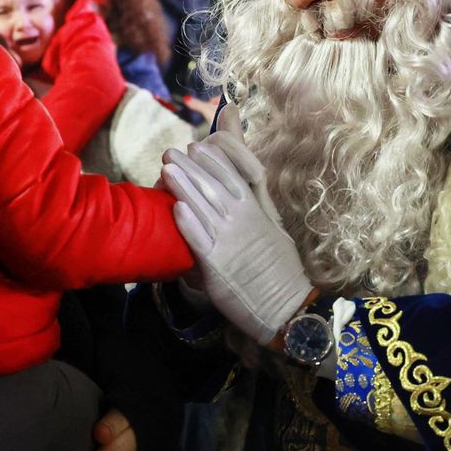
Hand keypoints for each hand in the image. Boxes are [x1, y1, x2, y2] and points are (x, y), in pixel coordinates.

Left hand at [160, 132, 311, 344]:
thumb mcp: (273, 226)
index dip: (212, 159)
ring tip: (165, 170)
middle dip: (190, 166)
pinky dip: (187, 223)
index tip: (196, 146)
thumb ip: (258, 201)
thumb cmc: (279, 266)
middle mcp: (241, 219)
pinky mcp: (216, 264)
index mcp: (255, 209)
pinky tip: (175, 208)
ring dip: (182, 186)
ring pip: (202, 207)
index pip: (231, 175)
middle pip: (212, 185)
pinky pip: (199, 240)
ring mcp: (228, 240)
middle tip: (170, 152)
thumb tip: (249, 181)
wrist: (285, 304)